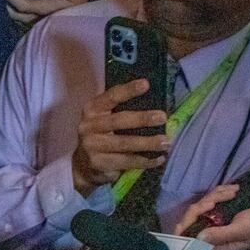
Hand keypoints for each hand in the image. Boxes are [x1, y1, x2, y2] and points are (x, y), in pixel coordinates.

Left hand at [0, 0, 86, 24]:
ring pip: (16, 18)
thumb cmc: (79, 10)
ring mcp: (34, 26)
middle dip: (4, 1)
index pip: (21, 4)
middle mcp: (35, 21)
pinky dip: (15, 12)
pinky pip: (21, 20)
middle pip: (14, 13)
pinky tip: (12, 5)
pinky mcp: (36, 29)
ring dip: (9, 7)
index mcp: (43, 10)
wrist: (84, 28)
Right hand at [72, 80, 168, 195]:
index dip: (128, 90)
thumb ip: (121, 110)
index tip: (146, 84)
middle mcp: (88, 126)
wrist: (82, 165)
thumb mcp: (105, 119)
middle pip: (118, 121)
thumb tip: (156, 106)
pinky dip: (144, 161)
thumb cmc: (102, 135)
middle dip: (142, 119)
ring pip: (124, 143)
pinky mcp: (98, 164)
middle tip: (163, 117)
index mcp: (92, 109)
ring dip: (148, 143)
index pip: (111, 97)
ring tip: (166, 142)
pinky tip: (159, 159)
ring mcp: (91, 146)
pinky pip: (126, 161)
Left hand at [176, 186, 249, 249]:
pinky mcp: (220, 214)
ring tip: (234, 193)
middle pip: (191, 221)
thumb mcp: (242, 230)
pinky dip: (220, 193)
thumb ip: (220, 235)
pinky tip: (234, 190)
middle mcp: (211, 240)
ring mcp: (215, 226)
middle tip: (220, 198)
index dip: (185, 226)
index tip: (198, 209)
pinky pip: (211, 200)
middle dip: (204, 205)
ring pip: (201, 207)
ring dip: (215, 196)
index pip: (187, 242)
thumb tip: (197, 237)